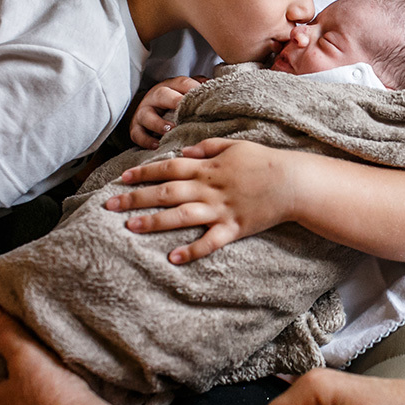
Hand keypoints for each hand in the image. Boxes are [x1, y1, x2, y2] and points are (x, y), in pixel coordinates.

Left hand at [106, 138, 296, 263]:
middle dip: (136, 198)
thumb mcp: (235, 145)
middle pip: (166, 193)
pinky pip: (210, 242)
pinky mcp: (234, 228)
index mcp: (208, 167)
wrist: (293, 182)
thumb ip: (207, 147)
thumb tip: (185, 150)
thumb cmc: (265, 161)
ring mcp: (221, 209)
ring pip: (181, 216)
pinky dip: (192, 250)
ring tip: (131, 228)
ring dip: (155, 222)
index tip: (122, 178)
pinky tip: (173, 258)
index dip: (143, 173)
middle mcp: (209, 188)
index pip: (168, 168)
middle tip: (110, 206)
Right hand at [130, 76, 206, 148]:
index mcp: (171, 86)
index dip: (193, 88)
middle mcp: (155, 96)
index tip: (205, 97)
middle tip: (185, 110)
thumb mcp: (188, 93)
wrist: (150, 109)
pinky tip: (157, 146)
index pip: (182, 83)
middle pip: (162, 95)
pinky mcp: (135, 128)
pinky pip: (137, 134)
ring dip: (158, 123)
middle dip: (174, 101)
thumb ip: (203, 90)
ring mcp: (144, 112)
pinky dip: (146, 141)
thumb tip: (223, 90)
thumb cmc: (177, 102)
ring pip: (147, 115)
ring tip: (170, 130)